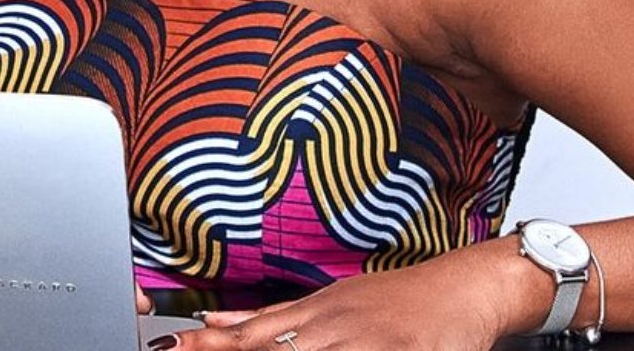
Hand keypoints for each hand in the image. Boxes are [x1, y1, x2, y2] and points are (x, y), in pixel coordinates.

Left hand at [160, 249, 524, 350]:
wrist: (463, 288)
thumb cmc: (395, 301)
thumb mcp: (328, 302)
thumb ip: (270, 318)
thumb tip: (214, 322)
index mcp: (313, 313)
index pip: (250, 333)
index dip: (209, 343)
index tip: (171, 345)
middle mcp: (333, 327)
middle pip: (271, 348)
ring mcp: (366, 343)